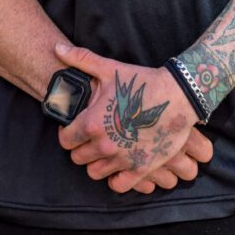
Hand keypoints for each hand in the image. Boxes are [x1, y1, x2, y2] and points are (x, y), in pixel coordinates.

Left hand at [54, 42, 212, 193]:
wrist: (177, 95)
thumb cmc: (141, 82)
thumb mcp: (109, 68)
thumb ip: (80, 59)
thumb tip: (57, 49)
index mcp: (92, 122)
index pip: (65, 140)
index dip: (68, 133)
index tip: (76, 127)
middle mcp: (104, 145)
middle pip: (78, 158)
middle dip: (81, 147)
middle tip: (91, 136)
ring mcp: (122, 160)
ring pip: (94, 173)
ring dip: (96, 162)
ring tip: (104, 150)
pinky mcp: (139, 169)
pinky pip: (117, 186)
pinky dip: (115, 178)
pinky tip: (119, 164)